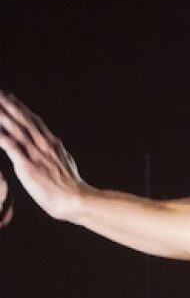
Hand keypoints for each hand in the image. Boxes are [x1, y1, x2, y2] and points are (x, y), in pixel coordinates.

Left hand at [0, 92, 86, 219]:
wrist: (75, 200)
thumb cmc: (71, 188)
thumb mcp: (65, 164)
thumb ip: (55, 154)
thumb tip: (55, 148)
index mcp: (52, 144)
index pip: (34, 121)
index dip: (21, 108)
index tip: (10, 97)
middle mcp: (43, 144)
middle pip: (24, 119)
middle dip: (10, 105)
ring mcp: (35, 154)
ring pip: (16, 128)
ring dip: (3, 115)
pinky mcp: (27, 165)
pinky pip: (10, 146)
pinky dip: (1, 136)